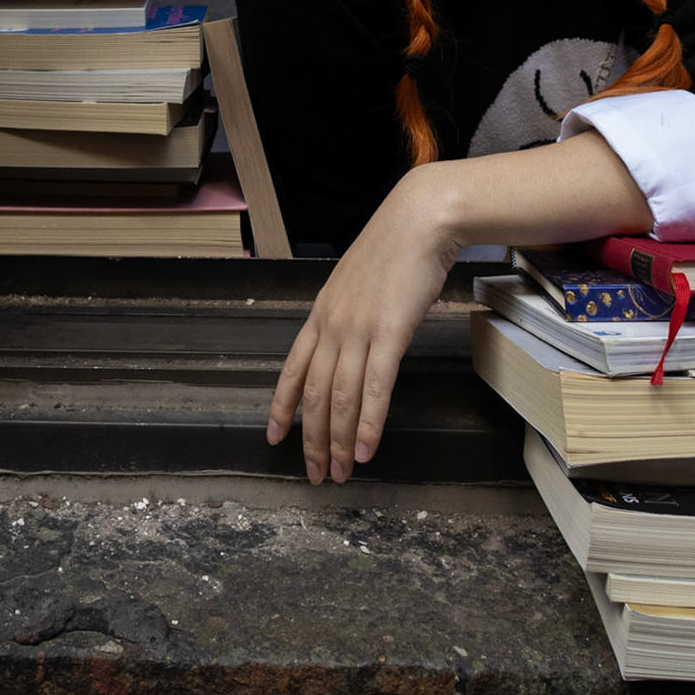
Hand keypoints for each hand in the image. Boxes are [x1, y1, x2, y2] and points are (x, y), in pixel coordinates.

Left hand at [265, 161, 458, 483]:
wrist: (419, 220)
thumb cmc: (394, 246)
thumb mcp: (357, 281)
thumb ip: (347, 312)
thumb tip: (348, 340)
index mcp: (321, 313)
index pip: (292, 370)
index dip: (282, 408)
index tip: (275, 438)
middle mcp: (332, 325)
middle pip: (314, 395)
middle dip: (312, 440)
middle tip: (315, 474)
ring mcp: (359, 330)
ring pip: (340, 398)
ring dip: (338, 442)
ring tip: (340, 473)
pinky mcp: (390, 333)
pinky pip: (375, 388)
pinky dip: (368, 424)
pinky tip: (365, 449)